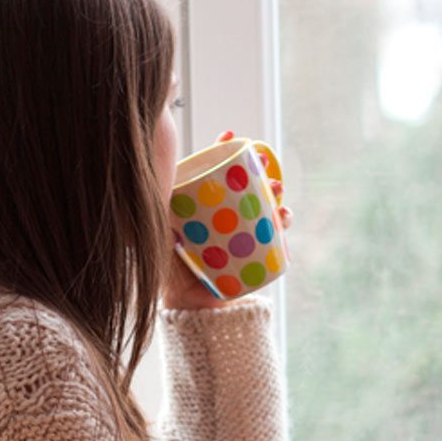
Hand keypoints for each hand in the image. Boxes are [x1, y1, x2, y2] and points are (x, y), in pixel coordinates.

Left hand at [161, 129, 291, 310]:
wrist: (183, 306)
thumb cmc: (165, 269)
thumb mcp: (158, 231)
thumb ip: (156, 208)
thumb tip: (159, 177)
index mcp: (199, 207)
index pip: (212, 172)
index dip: (221, 150)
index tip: (229, 134)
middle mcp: (222, 218)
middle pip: (245, 189)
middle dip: (261, 175)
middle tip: (269, 169)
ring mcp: (238, 237)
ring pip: (262, 211)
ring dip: (277, 199)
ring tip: (281, 198)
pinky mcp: (251, 257)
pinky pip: (271, 239)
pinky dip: (281, 228)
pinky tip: (285, 222)